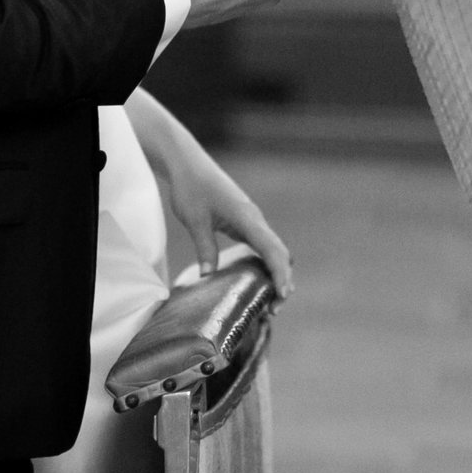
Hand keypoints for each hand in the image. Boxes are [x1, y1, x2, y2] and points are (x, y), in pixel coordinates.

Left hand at [159, 140, 294, 294]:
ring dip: (275, 272)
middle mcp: (254, 219)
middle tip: (274, 309)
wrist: (188, 164)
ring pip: (272, 249)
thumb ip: (205, 247)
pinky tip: (258, 279)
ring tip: (270, 300)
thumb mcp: (195, 220)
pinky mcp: (243, 221)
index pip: (271, 249)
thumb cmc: (191, 188)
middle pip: (278, 252)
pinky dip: (265, 263)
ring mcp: (250, 220)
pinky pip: (261, 245)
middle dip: (282, 279)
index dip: (280, 273)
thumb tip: (208, 276)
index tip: (284, 294)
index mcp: (246, 217)